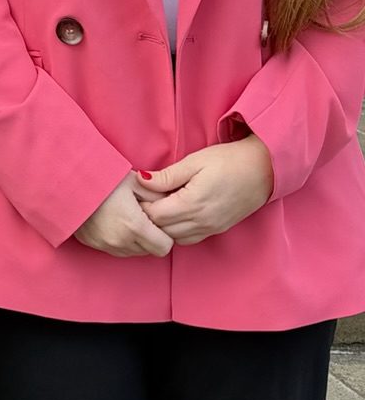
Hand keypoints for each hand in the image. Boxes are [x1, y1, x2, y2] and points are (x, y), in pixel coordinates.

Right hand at [73, 170, 174, 257]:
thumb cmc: (100, 176)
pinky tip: (111, 221)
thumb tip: (173, 202)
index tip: (157, 221)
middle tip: (141, 216)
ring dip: (133, 240)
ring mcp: (103, 244)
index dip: (165, 235)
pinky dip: (117, 239)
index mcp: (135, 226)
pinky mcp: (90, 243)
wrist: (64, 178)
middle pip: (149, 251)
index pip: (165, 247)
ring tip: (125, 218)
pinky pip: (113, 249)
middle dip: (150, 237)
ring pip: (131, 252)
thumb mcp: (133, 181)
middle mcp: (120, 241)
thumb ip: (157, 195)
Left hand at [134, 137, 273, 244]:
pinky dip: (177, 231)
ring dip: (163, 226)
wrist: (264, 169)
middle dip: (148, 217)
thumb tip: (140, 180)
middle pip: (162, 230)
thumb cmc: (228, 161)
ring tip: (158, 205)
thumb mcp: (194, 162)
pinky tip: (175, 214)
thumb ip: (166, 176)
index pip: (154, 216)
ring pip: (175, 238)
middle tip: (142, 199)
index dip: (141, 205)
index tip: (135, 193)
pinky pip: (190, 239)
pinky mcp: (218, 229)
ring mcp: (211, 228)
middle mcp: (202, 222)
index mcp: (192, 204)